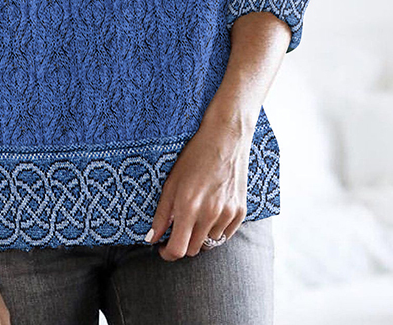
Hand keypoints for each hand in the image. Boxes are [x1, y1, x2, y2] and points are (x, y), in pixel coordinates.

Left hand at [146, 115, 253, 260]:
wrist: (225, 139)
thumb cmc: (194, 157)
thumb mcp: (171, 182)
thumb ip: (161, 214)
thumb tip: (151, 238)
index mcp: (189, 207)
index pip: (178, 249)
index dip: (167, 253)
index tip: (162, 247)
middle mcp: (209, 214)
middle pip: (193, 250)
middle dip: (182, 243)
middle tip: (176, 229)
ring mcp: (228, 214)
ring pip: (209, 243)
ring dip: (199, 237)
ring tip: (194, 216)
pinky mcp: (240, 212)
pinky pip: (225, 235)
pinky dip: (215, 231)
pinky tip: (210, 213)